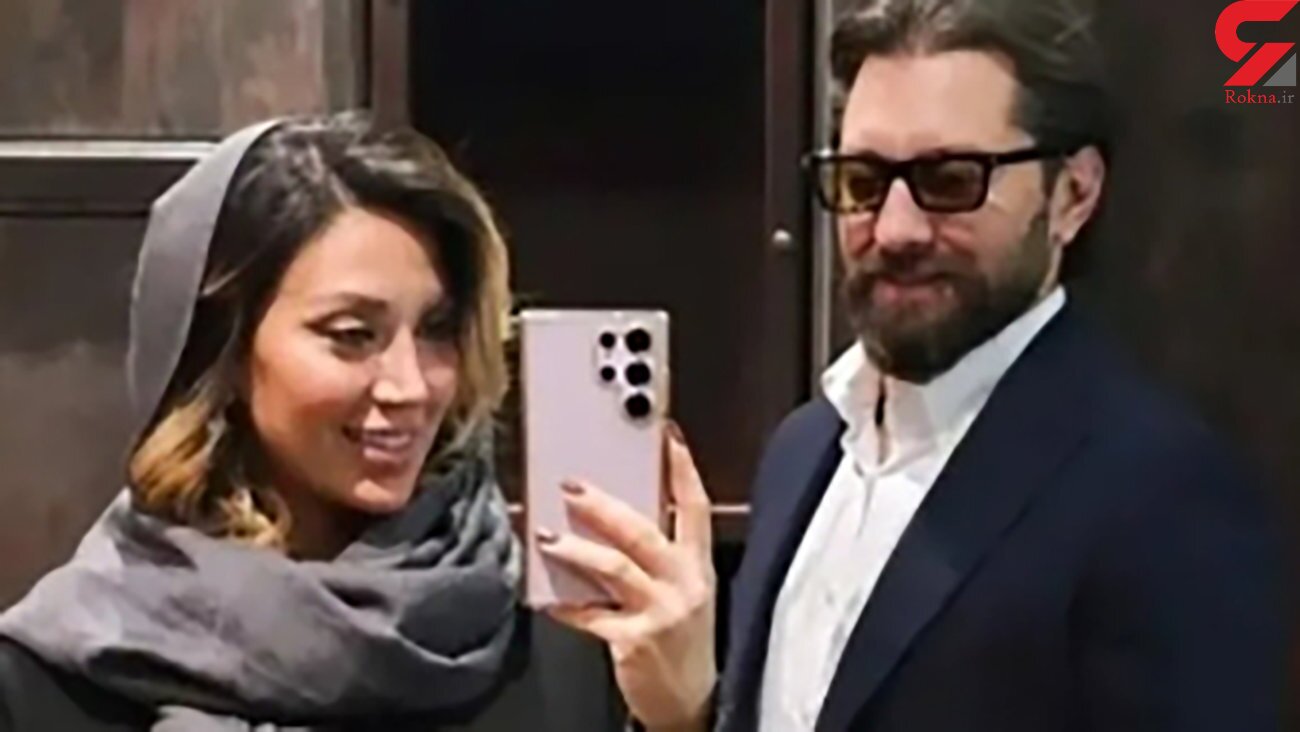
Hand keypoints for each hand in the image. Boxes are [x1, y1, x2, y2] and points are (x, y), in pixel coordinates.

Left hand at [540, 424, 716, 730]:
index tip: (665, 436)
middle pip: (644, 532)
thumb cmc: (682, 641)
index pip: (694, 507)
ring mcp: (661, 613)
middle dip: (605, 506)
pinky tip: (547, 599)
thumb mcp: (684, 592)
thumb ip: (659, 556)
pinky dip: (567, 606)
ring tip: (548, 537)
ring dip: (577, 550)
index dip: (681, 469)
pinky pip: (592, 617)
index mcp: (697, 566)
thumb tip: (612, 516)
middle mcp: (684, 584)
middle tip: (571, 485)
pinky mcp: (635, 642)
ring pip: (616, 568)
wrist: (692, 703)